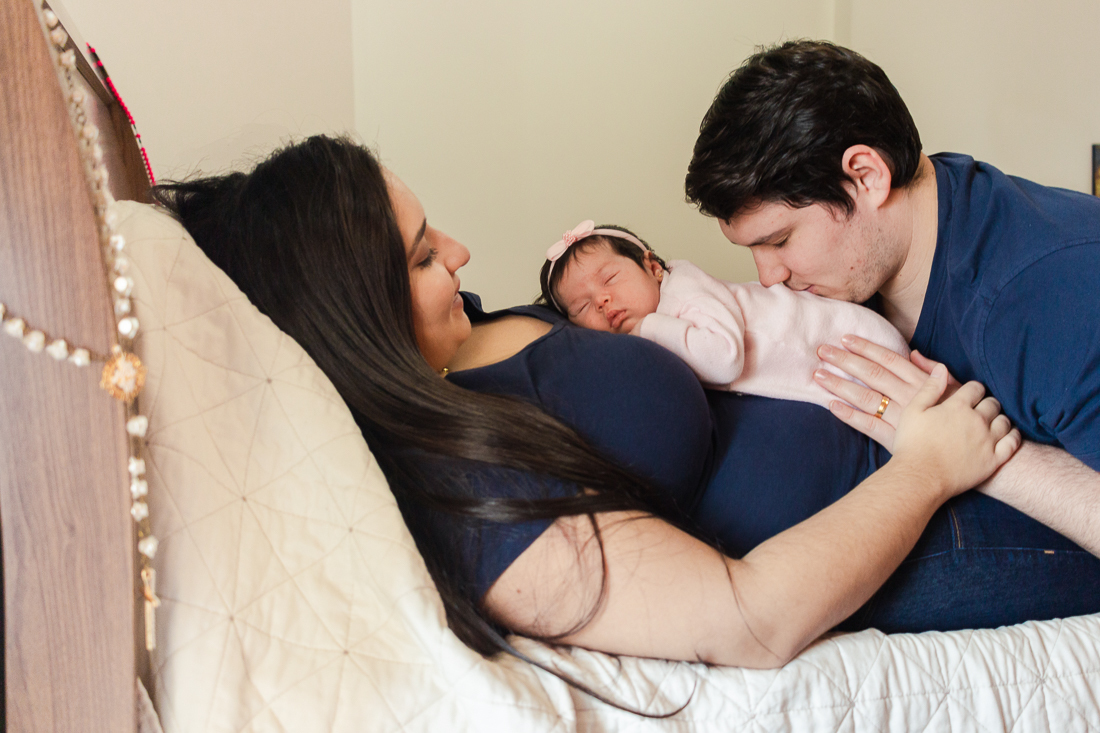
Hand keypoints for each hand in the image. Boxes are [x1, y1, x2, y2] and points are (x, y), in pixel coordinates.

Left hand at [813, 334, 960, 450]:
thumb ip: (933, 371)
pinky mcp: (896, 439)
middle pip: (873, 375)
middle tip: (822, 350)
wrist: (971, 454)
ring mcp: (901, 418)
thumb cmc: (964, 418)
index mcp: (922, 383)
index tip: (845, 338)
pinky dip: (850, 416)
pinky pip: (869, 426)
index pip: (889, 360)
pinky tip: (831, 406)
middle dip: (846, 361)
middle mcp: (910, 397)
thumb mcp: (955, 390)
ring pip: (866, 398)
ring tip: (818, 375)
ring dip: (840, 385)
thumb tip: (914, 353)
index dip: (867, 348)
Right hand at [891, 365, 1020, 497]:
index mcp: (958, 406)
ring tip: (990, 422)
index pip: (975, 388)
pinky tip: (1007, 434)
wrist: (920, 478)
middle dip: (986, 403)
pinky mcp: (993, 460)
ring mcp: (988, 441)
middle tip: (978, 409)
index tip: (968, 395)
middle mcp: (977, 420)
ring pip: (1004, 421)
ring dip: (999, 418)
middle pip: (992, 403)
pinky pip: (1012, 442)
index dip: (972, 390)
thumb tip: (942, 367)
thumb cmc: (912, 444)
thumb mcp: (914, 410)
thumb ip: (930, 388)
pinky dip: (1012, 435)